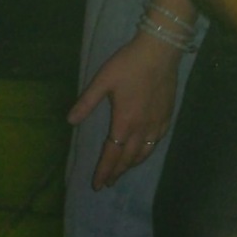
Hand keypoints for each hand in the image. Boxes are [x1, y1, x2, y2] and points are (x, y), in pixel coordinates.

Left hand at [67, 28, 182, 189]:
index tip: (97, 184)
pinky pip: (157, 142)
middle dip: (117, 172)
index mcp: (124, 122)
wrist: (159, 52)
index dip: (104, 171)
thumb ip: (86, 103)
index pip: (112, 155)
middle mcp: (141, 129)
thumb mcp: (102, 81)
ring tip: (123, 170)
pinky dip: (148, 152)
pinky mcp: (167, 116)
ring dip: (132, 165)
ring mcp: (157, 124)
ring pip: (144, 153)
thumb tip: (70, 121)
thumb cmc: (128, 65)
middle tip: (108, 182)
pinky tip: (145, 150)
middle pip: (128, 158)